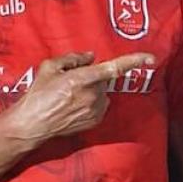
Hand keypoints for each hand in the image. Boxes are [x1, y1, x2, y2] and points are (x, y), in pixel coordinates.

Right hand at [11, 51, 154, 142]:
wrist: (32, 125)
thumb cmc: (37, 94)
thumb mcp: (49, 67)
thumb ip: (73, 58)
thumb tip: (90, 56)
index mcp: (82, 79)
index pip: (114, 68)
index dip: (134, 61)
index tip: (150, 58)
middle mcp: (92, 95)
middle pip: (102, 79)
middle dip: (92, 77)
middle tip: (70, 82)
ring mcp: (95, 110)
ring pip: (102, 93)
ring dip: (91, 91)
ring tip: (69, 97)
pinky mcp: (95, 121)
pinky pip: (100, 106)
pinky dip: (91, 103)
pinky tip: (73, 107)